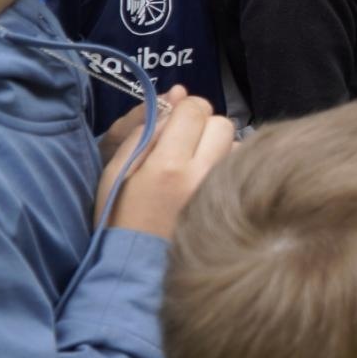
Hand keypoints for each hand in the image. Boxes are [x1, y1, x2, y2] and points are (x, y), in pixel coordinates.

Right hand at [96, 95, 235, 238]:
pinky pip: (239, 166)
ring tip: (195, 165)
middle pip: (222, 123)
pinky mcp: (234, 201)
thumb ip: (147, 128)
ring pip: (235, 144)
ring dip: (218, 146)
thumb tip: (178, 93)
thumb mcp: (117, 169)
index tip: (174, 121)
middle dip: (204, 125)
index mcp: (168, 165)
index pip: (195, 109)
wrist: (139, 264)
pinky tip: (208, 180)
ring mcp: (221, 190)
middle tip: (184, 143)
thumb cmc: (120, 214)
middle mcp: (203, 174)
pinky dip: (227, 165)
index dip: (184, 109)